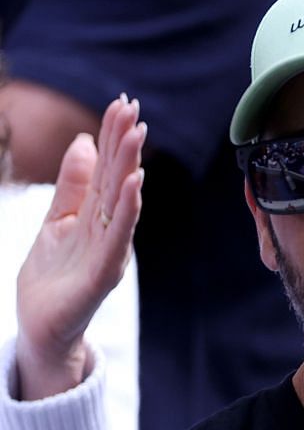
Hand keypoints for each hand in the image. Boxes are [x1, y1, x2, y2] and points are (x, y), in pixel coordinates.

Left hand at [15, 94, 143, 400]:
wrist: (42, 326)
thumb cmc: (53, 277)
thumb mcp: (56, 219)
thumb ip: (74, 184)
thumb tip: (85, 141)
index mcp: (96, 216)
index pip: (109, 170)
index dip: (115, 137)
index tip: (123, 103)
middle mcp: (107, 230)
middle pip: (118, 180)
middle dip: (125, 144)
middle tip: (133, 109)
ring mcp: (107, 252)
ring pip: (121, 204)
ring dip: (131, 169)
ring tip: (137, 136)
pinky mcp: (101, 275)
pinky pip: (117, 239)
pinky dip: (128, 211)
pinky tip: (134, 185)